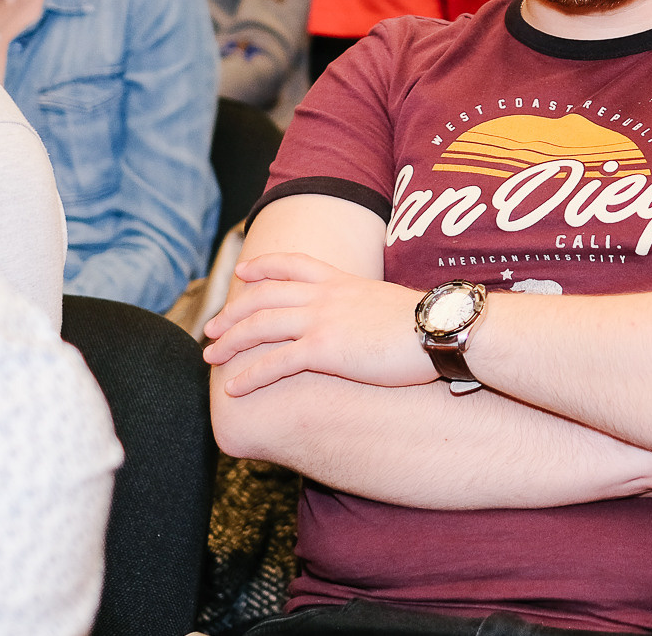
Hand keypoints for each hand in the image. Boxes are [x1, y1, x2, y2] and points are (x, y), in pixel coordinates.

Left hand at [202, 252, 435, 395]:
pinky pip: (275, 363)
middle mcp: (326, 295)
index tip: (242, 270)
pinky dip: (249, 376)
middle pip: (264, 295)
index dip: (263, 265)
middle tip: (211, 328)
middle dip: (232, 311)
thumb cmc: (426, 324)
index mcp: (343, 281)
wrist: (440, 329)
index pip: (293, 264)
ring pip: (261, 326)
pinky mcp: (324, 350)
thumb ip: (367, 306)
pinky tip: (233, 389)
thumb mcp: (389, 304)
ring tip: (210, 358)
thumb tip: (368, 318)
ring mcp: (323, 320)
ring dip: (230, 342)